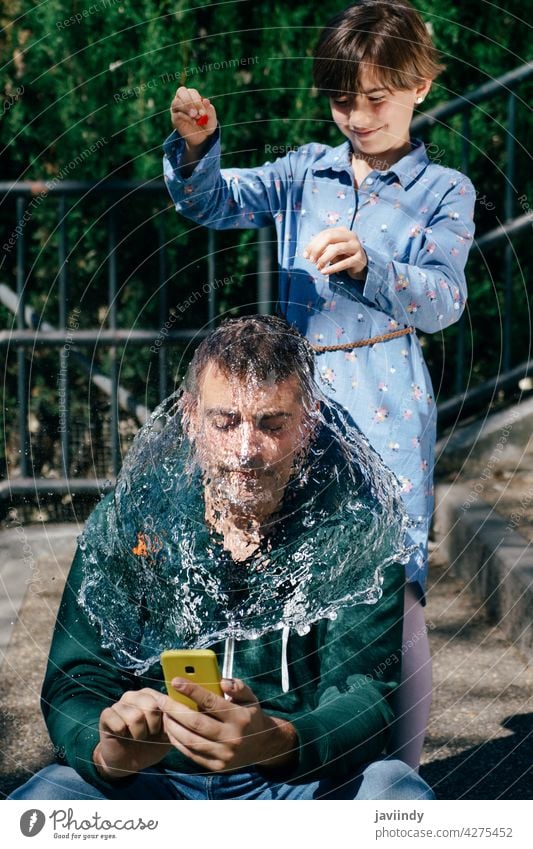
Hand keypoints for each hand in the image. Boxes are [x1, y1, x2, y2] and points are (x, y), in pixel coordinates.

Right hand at [94, 688, 171, 779]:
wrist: (128, 762)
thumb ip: (172, 721)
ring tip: (136, 736)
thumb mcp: (166, 735)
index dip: (165, 720)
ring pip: (135, 716)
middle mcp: (134, 695)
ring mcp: (119, 704)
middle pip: (150, 705)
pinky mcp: (106, 715)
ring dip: (138, 734)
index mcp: (151, 696)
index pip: (164, 700)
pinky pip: (117, 723)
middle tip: (148, 734)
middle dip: (153, 727)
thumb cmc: (150, 745)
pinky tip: (122, 736)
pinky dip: (123, 734)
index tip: (162, 730)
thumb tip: (176, 711)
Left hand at [157, 677, 297, 772]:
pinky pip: (192, 754)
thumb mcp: (250, 697)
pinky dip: (178, 742)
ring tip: (164, 714)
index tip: (176, 681)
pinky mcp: (217, 767)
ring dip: (173, 727)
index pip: (211, 702)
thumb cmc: (250, 715)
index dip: (192, 691)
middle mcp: (232, 737)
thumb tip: (221, 681)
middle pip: (196, 723)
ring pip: (191, 740)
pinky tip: (171, 730)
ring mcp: (224, 755)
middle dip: (175, 710)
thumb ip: (237, 686)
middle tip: (161, 699)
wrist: (262, 745)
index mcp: (240, 717)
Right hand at [170, 86, 216, 152]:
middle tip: (196, 114)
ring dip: (186, 109)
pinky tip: (193, 122)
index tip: (203, 113)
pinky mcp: (175, 117)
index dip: (197, 100)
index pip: (192, 92)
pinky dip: (185, 117)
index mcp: (193, 95)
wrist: (202, 137)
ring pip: (176, 102)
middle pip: (181, 91)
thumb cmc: (207, 124)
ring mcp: (177, 107)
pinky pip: (177, 113)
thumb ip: (209, 109)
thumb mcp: (211, 118)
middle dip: (189, 102)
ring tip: (195, 117)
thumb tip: (205, 100)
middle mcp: (183, 99)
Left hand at [304, 226, 367, 278]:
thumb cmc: (342, 255)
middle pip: (330, 237)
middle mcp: (350, 235)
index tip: (305, 255)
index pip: (324, 234)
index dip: (313, 244)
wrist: (360, 264)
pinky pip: (344, 263)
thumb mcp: (330, 250)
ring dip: (324, 259)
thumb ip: (320, 249)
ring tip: (317, 267)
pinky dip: (332, 268)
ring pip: (336, 249)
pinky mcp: (359, 258)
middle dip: (317, 249)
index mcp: (342, 230)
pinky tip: (324, 272)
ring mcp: (356, 246)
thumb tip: (306, 255)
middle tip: (311, 261)